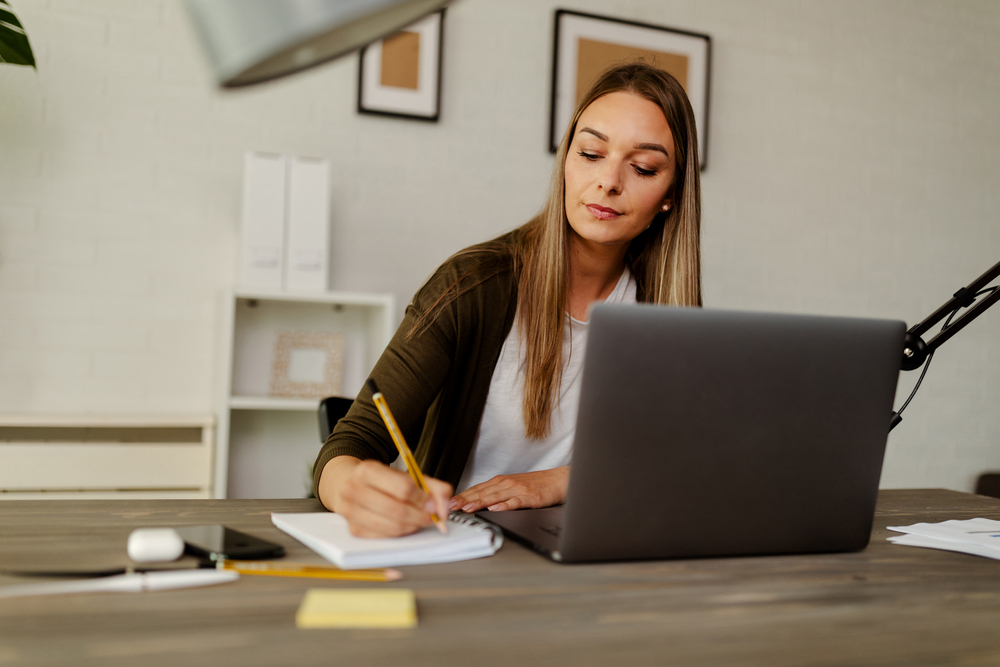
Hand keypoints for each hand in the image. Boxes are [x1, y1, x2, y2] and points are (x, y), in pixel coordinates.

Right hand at [318, 456, 452, 537]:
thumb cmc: (381, 481)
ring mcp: (350, 511)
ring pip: (391, 527)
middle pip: (397, 510)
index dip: (424, 499)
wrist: (347, 483)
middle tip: (432, 517)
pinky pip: (383, 537)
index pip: (403, 488)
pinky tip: (405, 525)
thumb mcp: (406, 475)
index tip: (435, 505)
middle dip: (421, 516)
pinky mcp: (353, 529)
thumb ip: (432, 486)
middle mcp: (354, 490)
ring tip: (420, 520)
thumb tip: (445, 506)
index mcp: (368, 470)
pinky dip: (400, 534)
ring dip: (412, 526)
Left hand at [451, 467, 568, 512]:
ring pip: (495, 496)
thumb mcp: (514, 487)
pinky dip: (505, 505)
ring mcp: (518, 489)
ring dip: (479, 502)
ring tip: (467, 508)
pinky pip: (515, 502)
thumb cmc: (536, 486)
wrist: (559, 480)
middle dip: (464, 500)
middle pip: (482, 492)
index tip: (447, 503)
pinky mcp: (531, 497)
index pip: (477, 489)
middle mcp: (507, 483)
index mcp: (501, 482)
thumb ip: (497, 494)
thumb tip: (478, 505)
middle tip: (450, 507)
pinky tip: (495, 509)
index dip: (461, 496)